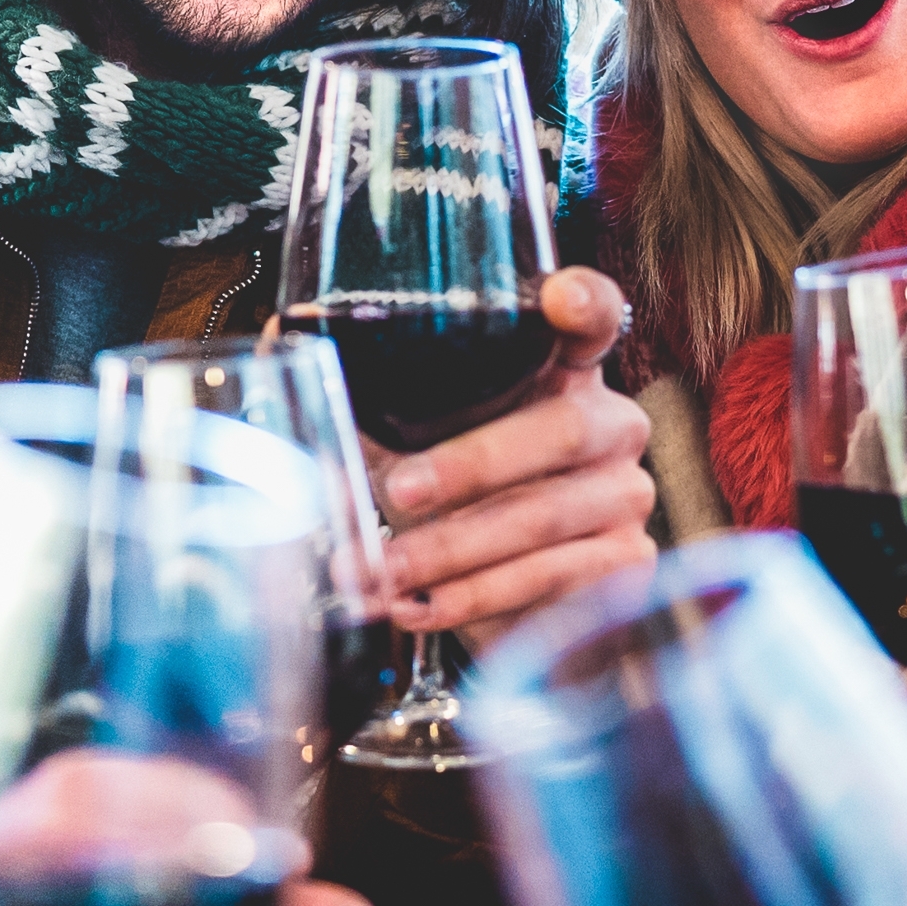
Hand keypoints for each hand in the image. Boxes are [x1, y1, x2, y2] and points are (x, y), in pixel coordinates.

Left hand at [370, 267, 656, 633]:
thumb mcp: (409, 439)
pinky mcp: (623, 566)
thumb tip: (280, 336)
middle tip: (395, 492)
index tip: (557, 299)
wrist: (501, 595)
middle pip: (561, 430)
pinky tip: (418, 606)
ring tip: (380, 574)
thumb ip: (363, 392)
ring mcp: (626, 497)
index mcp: (565, 371)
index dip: (584, 302)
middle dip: (471, 466)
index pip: (596, 315)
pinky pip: (549, 582)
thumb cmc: (454, 497)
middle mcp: (610, 426)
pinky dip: (473, 600)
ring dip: (451, 551)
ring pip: (543, 520)